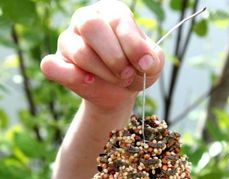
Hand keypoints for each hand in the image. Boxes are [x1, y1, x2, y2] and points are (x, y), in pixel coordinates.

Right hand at [40, 0, 163, 113]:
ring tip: (115, 80)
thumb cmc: (134, 71)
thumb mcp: (151, 65)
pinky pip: (51, 66)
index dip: (132, 46)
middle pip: (91, 27)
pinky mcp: (57, 62)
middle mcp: (86, 20)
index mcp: (111, 12)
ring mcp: (68, 40)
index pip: (118, 20)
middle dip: (113, 57)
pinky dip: (69, 76)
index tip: (144, 65)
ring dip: (102, 72)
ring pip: (78, 51)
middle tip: (126, 74)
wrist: (118, 92)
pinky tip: (88, 81)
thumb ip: (153, 59)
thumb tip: (144, 62)